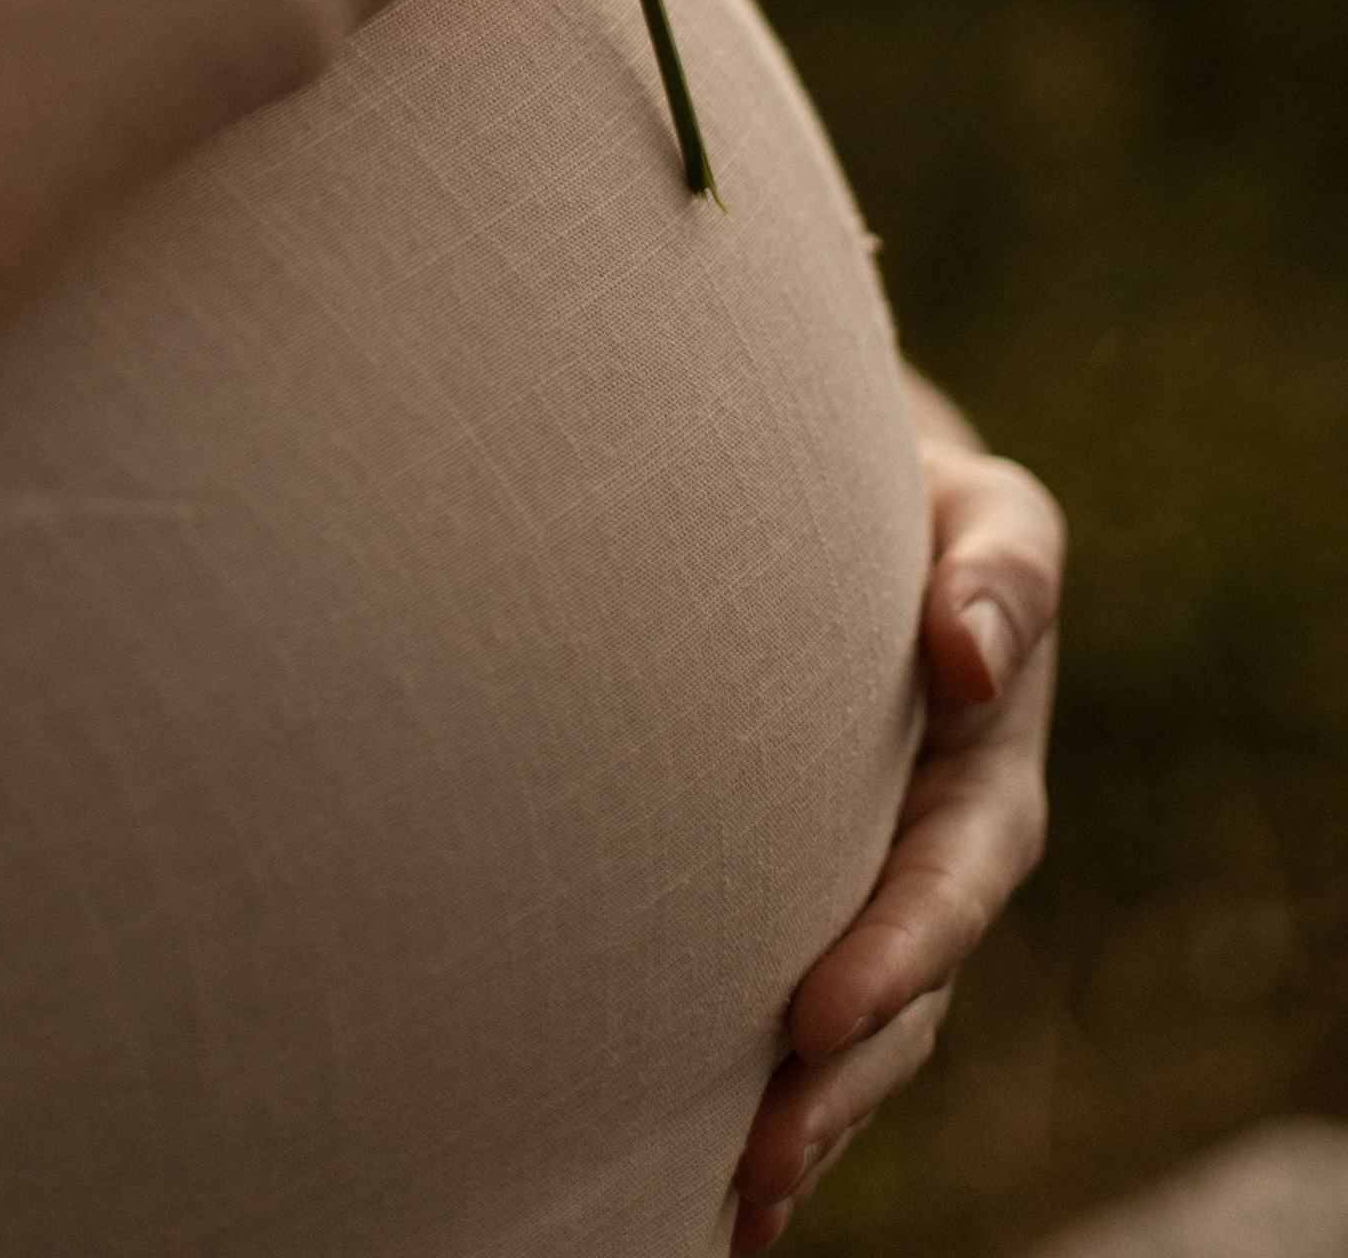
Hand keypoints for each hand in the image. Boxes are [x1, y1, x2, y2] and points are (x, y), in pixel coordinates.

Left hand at [729, 386, 1063, 1249]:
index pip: (946, 885)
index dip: (890, 955)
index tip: (811, 1014)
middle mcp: (939, 864)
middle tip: (756, 1160)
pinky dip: (767, 1102)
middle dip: (836, 1089)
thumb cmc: (923, 514)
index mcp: (986, 781)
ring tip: (728, 1198)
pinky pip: (802, 1028)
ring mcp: (879, 901)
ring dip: (800, 1124)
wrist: (859, 516)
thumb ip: (999, 571)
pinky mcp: (815, 917)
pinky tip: (704, 1184)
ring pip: (854, 1043)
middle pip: (901, 1004)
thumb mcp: (987, 518)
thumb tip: (968, 648)